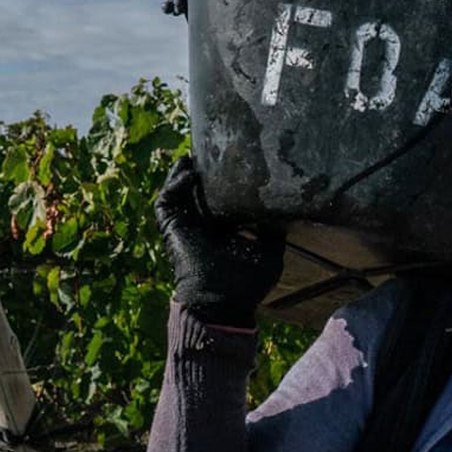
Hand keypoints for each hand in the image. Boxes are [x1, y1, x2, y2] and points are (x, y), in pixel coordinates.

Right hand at [155, 156, 285, 327]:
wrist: (221, 303)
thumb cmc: (245, 283)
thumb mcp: (269, 251)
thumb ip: (274, 229)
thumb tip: (285, 208)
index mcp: (223, 231)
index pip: (220, 199)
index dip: (223, 181)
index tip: (234, 160)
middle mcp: (202, 227)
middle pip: (197, 192)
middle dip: (201, 172)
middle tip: (209, 149)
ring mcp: (185, 227)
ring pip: (178, 193)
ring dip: (183, 174)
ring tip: (192, 155)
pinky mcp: (172, 229)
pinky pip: (166, 202)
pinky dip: (175, 185)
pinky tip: (189, 172)